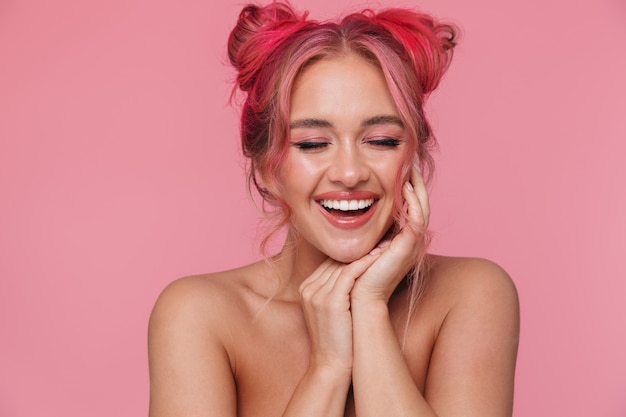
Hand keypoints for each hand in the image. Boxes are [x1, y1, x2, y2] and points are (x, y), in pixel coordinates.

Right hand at [299, 253, 381, 372]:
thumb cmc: (338, 341)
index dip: (352, 252)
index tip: (372, 244)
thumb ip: (336, 291)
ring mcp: (317, 294)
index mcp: (307, 288)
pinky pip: (349, 274)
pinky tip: (379, 257)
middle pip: (335, 260)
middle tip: (382, 237)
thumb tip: (355, 275)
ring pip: (343, 264)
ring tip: (385, 244)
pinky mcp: (330, 301)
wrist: (331, 366)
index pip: (330, 262)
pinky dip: (365, 264)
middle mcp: (308, 288)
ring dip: (366, 253)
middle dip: (359, 249)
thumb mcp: (332, 312)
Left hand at [351, 166, 429, 302]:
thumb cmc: (352, 278)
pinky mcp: (410, 246)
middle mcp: (410, 241)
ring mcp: (412, 243)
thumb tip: (345, 214)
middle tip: (410, 158)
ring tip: (410, 164)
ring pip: (422, 206)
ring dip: (417, 185)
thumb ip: (359, 232)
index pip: (407, 207)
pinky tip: (405, 184)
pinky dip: (414, 199)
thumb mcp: (357, 247)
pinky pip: (418, 216)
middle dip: (414, 180)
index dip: (405, 186)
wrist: (358, 300)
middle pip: (418, 203)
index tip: (398, 166)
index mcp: (399, 241)